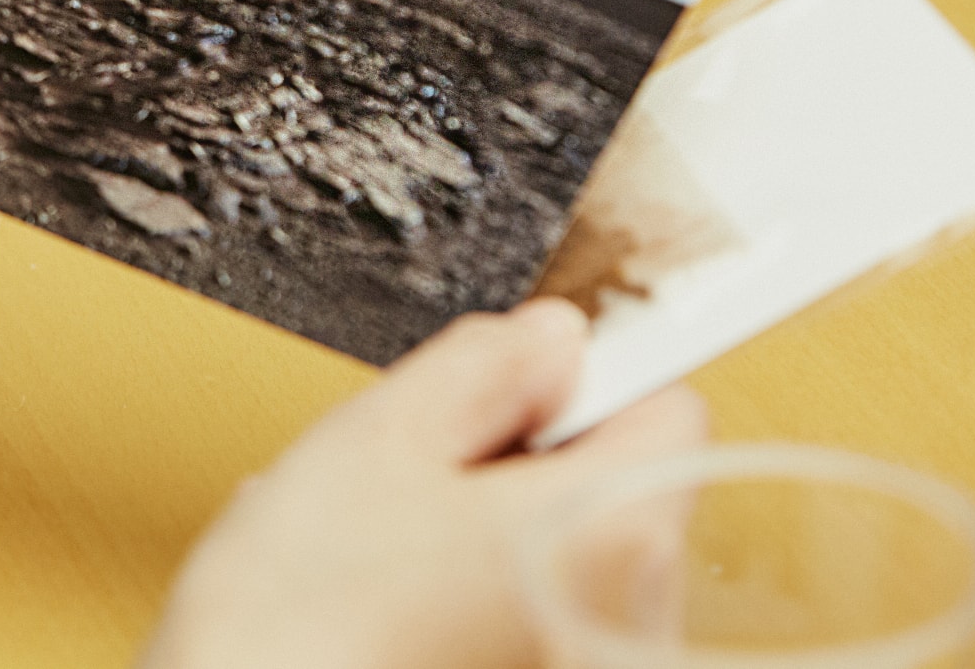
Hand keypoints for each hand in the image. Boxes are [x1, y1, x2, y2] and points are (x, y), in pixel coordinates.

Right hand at [141, 301, 708, 668]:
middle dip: (522, 460)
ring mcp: (589, 666)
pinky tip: (390, 601)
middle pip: (614, 485)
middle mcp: (634, 619)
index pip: (669, 406)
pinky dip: (472, 595)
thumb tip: (553, 339)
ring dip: (487, 531)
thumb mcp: (383, 436)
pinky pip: (529, 614)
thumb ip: (488, 363)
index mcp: (616, 531)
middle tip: (415, 476)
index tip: (504, 389)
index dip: (578, 380)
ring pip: (560, 551)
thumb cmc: (305, 609)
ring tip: (385, 548)